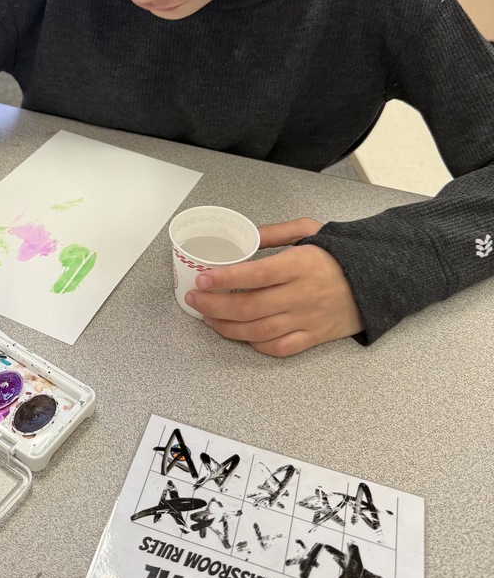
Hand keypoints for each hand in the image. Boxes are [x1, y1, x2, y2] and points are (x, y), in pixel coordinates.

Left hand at [184, 218, 363, 355]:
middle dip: (214, 305)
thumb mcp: (312, 230)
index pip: (255, 275)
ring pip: (259, 331)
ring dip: (227, 327)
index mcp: (300, 265)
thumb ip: (277, 232)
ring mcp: (308, 319)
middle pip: (249, 307)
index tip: (202, 277)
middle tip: (195, 299)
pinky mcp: (315, 337)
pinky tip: (239, 334)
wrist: (382, 280)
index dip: (224, 279)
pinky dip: (255, 344)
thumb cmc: (343, 254)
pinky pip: (279, 348)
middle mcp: (302, 295)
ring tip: (208, 318)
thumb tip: (246, 235)